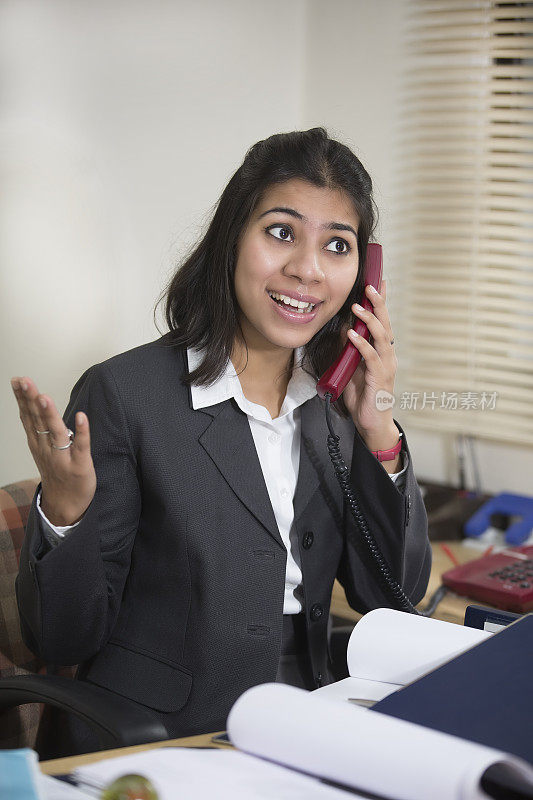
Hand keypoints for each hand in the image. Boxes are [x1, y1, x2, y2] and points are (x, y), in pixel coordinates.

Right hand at [10, 376, 95, 525]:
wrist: (65, 507)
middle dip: (30, 399)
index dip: (22, 398)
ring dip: (49, 414)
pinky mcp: (80, 465)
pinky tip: (81, 417)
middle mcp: (47, 449)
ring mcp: (63, 457)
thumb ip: (39, 427)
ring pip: (55, 432)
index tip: (17, 380)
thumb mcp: (41, 449)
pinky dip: (82, 432)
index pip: (28, 416)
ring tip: (44, 396)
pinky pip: (80, 446)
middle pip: (37, 421)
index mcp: (37, 443)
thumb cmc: (56, 473)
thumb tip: (34, 402)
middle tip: (24, 380)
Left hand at [341, 280, 398, 444]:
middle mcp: (388, 355)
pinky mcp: (379, 378)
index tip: (377, 282)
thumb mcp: (352, 368)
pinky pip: (371, 357)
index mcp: (382, 351)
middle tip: (370, 286)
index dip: (381, 302)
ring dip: (369, 320)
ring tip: (358, 306)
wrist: (371, 423)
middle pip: (386, 323)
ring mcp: (386, 366)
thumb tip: (344, 328)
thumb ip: (349, 349)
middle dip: (378, 304)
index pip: (383, 321)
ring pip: (382, 336)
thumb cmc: (363, 396)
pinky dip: (361, 343)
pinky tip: (352, 334)